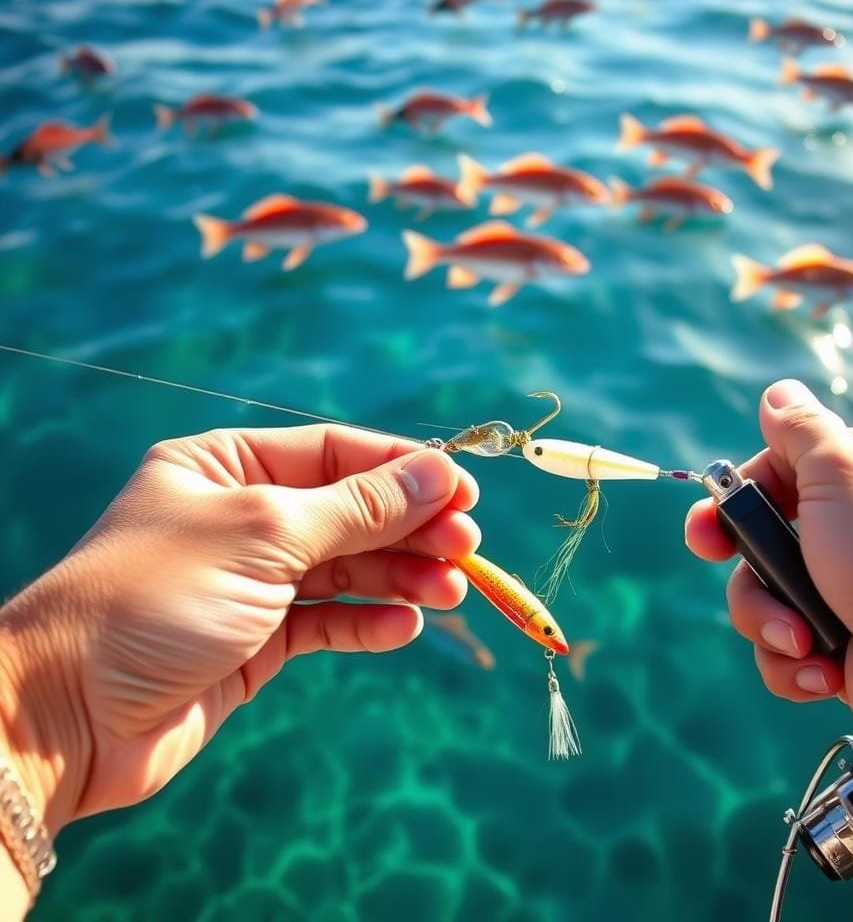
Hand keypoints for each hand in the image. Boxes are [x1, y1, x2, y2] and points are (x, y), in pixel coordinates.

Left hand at [0, 425, 479, 832]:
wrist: (68, 716)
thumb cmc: (157, 597)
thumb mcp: (266, 533)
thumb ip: (359, 506)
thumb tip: (440, 470)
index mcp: (229, 464)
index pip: (338, 452)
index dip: (406, 469)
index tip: (466, 491)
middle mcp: (243, 515)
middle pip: (351, 510)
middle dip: (412, 528)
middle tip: (468, 548)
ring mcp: (252, 579)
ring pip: (347, 567)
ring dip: (402, 576)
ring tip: (450, 592)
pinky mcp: (258, 638)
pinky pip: (328, 619)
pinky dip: (369, 621)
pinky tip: (405, 626)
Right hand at [685, 379, 852, 758]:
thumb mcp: (842, 472)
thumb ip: (801, 429)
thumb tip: (778, 392)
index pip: (779, 469)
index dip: (738, 496)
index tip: (710, 523)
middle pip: (761, 539)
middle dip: (747, 568)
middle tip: (719, 570)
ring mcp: (845, 591)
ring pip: (764, 597)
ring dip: (769, 622)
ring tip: (801, 639)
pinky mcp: (839, 644)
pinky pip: (784, 648)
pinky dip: (793, 662)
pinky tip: (823, 671)